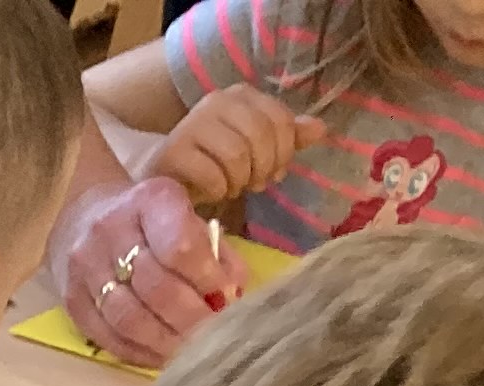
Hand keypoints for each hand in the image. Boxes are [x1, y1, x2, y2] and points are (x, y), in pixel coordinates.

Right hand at [46, 174, 238, 368]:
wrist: (81, 217)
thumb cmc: (150, 222)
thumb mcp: (187, 219)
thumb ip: (216, 254)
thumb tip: (232, 297)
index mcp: (150, 201)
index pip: (180, 247)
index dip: (207, 280)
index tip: (226, 300)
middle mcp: (110, 230)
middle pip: (154, 287)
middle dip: (189, 318)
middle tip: (213, 337)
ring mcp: (85, 267)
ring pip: (128, 318)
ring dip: (164, 341)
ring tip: (190, 354)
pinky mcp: (70, 300)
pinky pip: (106, 336)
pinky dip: (138, 352)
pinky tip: (161, 357)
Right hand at [154, 85, 327, 204]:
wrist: (163, 177)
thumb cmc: (212, 161)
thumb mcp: (255, 148)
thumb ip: (286, 137)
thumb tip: (320, 129)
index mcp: (240, 96)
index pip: (279, 119)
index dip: (285, 151)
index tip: (276, 172)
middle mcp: (215, 102)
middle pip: (260, 135)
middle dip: (264, 167)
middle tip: (255, 184)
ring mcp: (191, 125)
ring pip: (237, 155)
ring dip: (240, 180)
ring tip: (233, 187)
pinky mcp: (173, 153)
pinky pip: (212, 174)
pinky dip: (219, 190)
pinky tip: (214, 191)